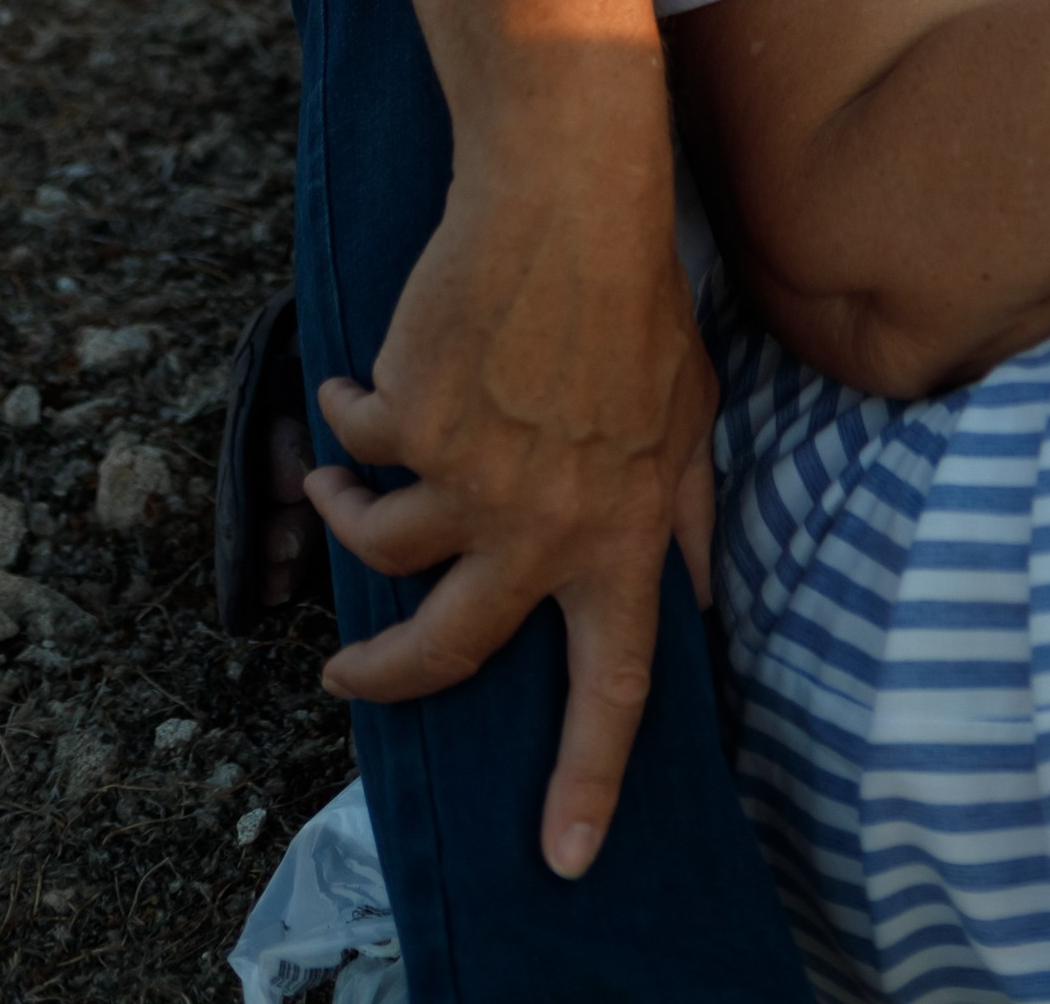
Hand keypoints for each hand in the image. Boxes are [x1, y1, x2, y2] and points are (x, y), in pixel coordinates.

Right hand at [303, 57, 716, 881]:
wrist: (568, 191)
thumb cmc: (634, 295)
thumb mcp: (689, 410)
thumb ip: (685, 511)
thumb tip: (703, 596)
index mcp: (623, 528)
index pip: (614, 681)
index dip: (589, 776)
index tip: (566, 858)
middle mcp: (546, 521)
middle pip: (447, 649)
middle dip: (385, 679)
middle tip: (348, 683)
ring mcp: (472, 476)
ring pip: (378, 549)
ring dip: (348, 517)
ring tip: (346, 480)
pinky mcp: (409, 421)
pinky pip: (354, 446)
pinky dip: (351, 414)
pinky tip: (375, 374)